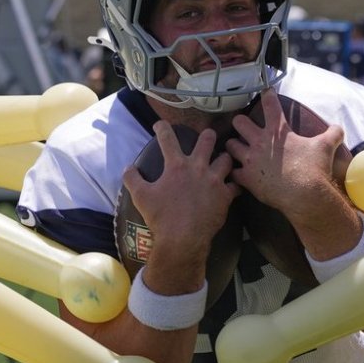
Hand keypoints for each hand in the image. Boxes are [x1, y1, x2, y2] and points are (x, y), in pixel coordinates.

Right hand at [122, 122, 239, 292]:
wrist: (183, 238)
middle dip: (208, 135)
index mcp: (176, 166)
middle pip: (207, 140)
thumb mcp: (140, 197)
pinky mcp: (225, 195)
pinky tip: (233, 186)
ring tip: (223, 159)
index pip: (168, 138)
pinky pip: (235, 185)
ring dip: (224, 158)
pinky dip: (234, 184)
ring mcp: (214, 180)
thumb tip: (127, 168)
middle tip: (208, 135)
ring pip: (226, 159)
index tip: (160, 124)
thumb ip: (132, 179)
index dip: (162, 127)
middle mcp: (197, 167)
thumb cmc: (161, 217)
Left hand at [226, 89, 343, 216]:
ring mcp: (251, 160)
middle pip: (239, 122)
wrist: (304, 194)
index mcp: (278, 131)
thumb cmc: (314, 169)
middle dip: (240, 122)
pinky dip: (234, 172)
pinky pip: (232, 171)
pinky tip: (237, 174)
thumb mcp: (326, 146)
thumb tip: (338, 128)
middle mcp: (260, 142)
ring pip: (230, 145)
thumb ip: (332, 133)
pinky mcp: (247, 178)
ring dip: (233, 146)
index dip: (266, 95)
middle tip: (244, 126)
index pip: (270, 105)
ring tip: (237, 148)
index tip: (264, 91)